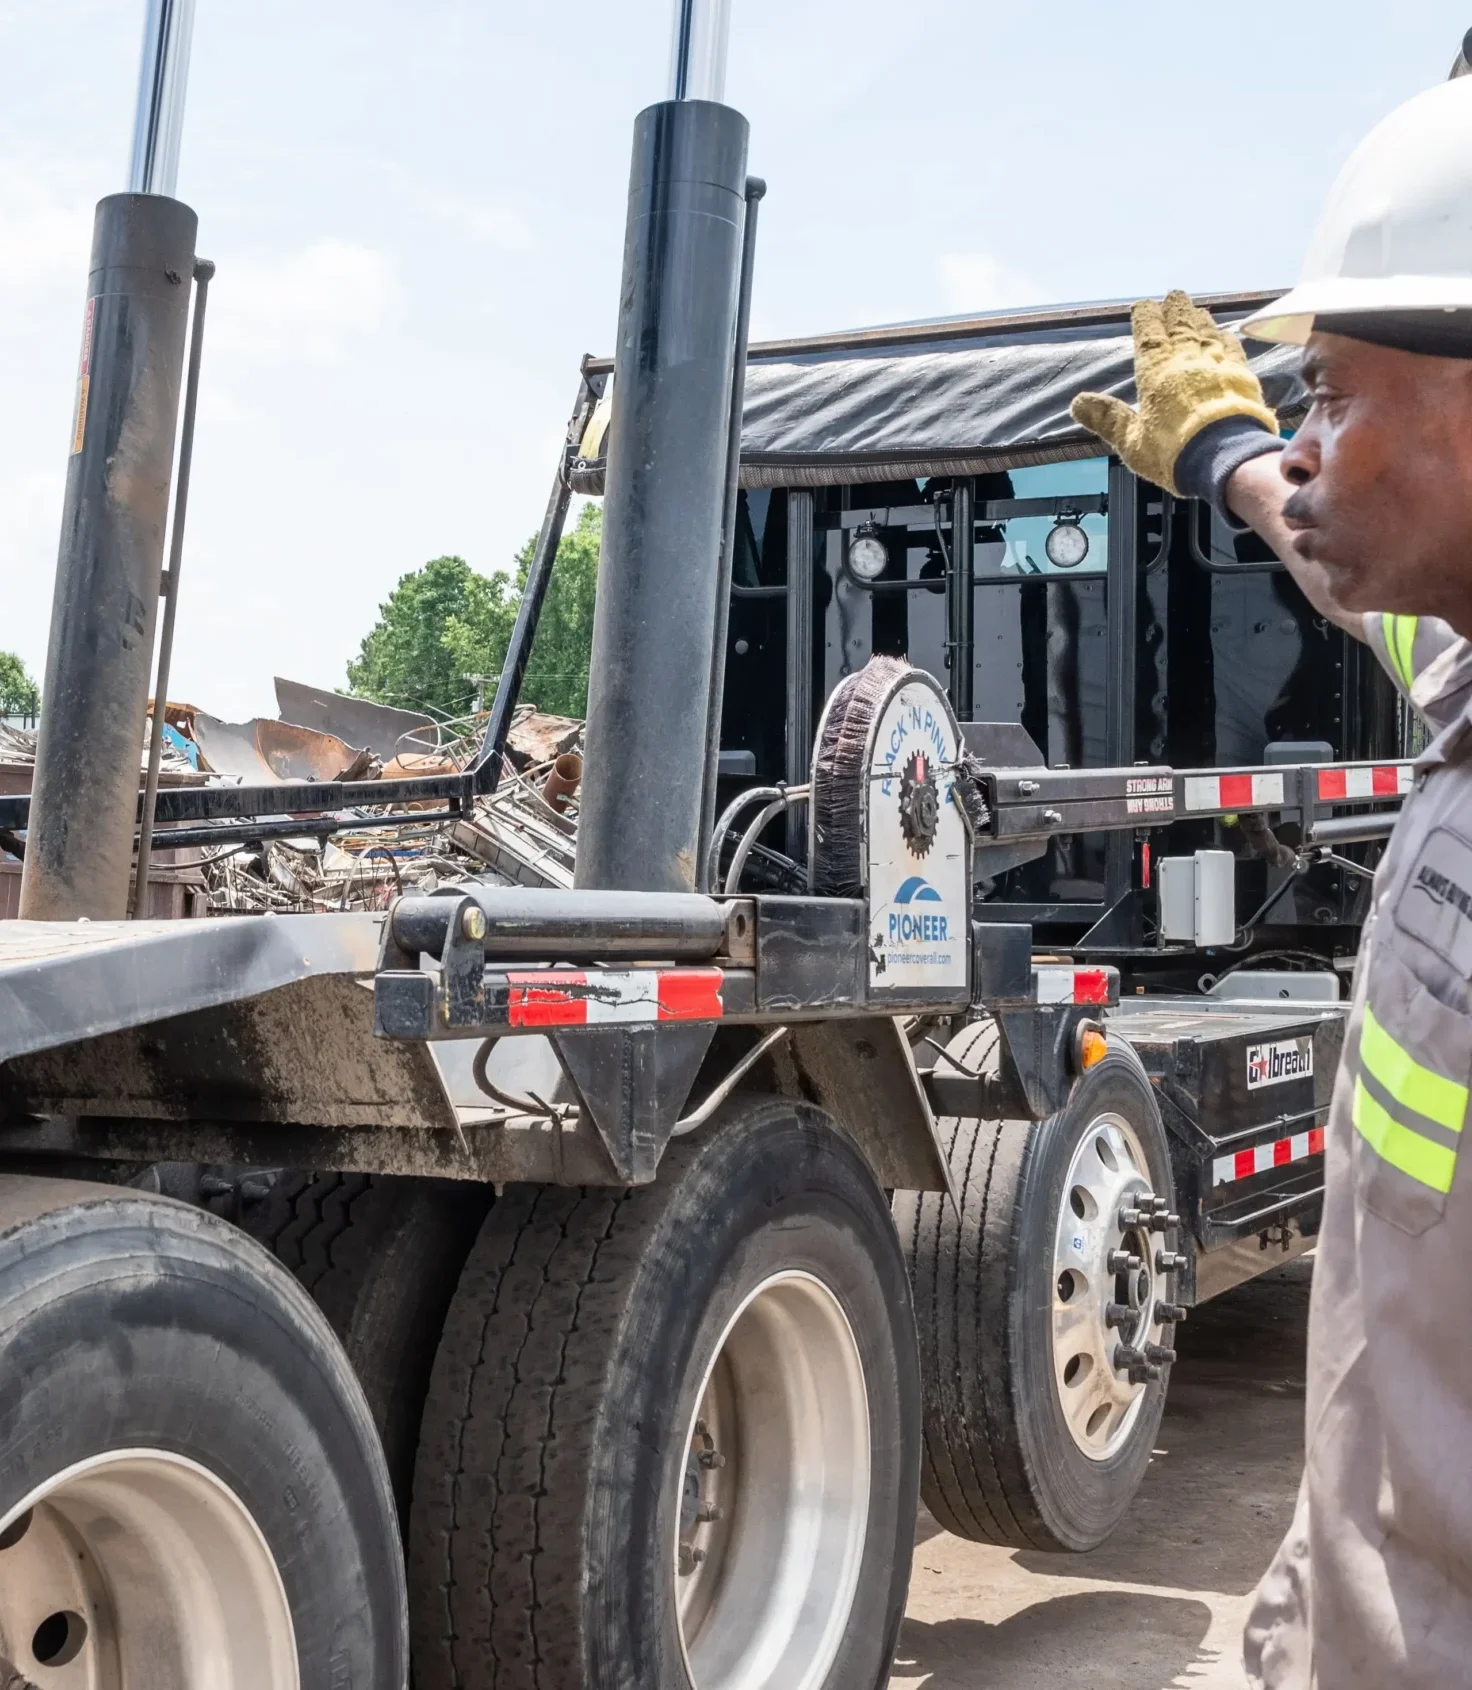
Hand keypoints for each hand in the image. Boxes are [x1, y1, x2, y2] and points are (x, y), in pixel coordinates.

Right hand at [1070, 291, 1278, 494]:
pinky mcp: (1242, 374)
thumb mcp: (1131, 441)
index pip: (1148, 333)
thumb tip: (1077, 403)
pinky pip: (1232, 348)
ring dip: (1200, 319)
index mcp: (1155, 370)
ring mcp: (1216, 363)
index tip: (1144, 305)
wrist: (1225, 455)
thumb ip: (1108, 418)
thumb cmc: (1173, 451)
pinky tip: (1225, 335)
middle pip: (1180, 325)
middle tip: (1174, 295)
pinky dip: (1226, 338)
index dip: (1145, 317)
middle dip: (1175, 309)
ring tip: (1197, 310)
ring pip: (1206, 331)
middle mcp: (1186, 358)